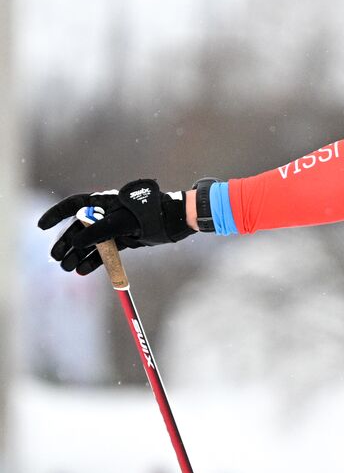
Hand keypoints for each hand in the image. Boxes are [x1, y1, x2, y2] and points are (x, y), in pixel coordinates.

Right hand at [38, 179, 193, 274]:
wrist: (173, 221)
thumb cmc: (149, 215)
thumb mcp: (122, 223)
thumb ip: (98, 232)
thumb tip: (76, 243)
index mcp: (104, 202)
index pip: (73, 205)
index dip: (56, 215)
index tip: (41, 227)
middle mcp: (106, 214)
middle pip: (79, 229)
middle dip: (66, 243)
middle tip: (56, 258)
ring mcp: (115, 227)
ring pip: (90, 242)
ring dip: (77, 255)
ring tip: (67, 268)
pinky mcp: (124, 239)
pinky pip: (104, 251)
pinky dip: (94, 261)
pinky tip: (82, 271)